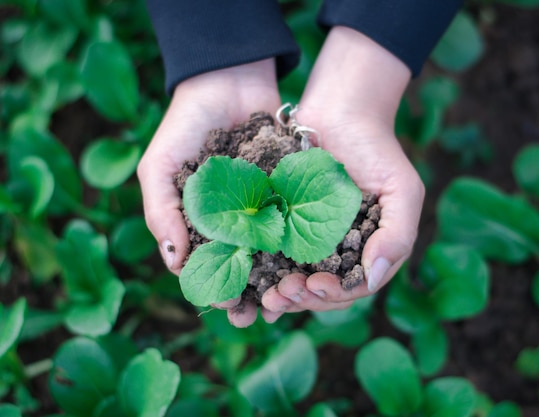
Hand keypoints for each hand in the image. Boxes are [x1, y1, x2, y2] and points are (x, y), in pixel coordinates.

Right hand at [137, 58, 281, 326]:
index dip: (213, 289)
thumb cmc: (185, 124)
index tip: (226, 308)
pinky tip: (310, 263)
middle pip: (241, 267)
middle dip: (250, 294)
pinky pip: (296, 223)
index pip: (205, 266)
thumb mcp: (159, 166)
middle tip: (260, 315)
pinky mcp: (288, 190)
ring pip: (272, 252)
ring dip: (278, 277)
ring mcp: (261, 206)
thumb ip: (161, 212)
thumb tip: (174, 262)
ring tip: (288, 298)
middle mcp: (231, 219)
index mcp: (197, 221)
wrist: (228, 79)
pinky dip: (301, 244)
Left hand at [261, 27, 424, 319]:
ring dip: (282, 295)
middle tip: (281, 295)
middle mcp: (341, 252)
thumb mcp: (402, 189)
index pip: (354, 288)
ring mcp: (312, 241)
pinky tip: (251, 282)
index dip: (334, 294)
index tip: (314, 285)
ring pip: (297, 281)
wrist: (340, 112)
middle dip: (303, 298)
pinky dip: (263, 275)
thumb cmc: (376, 149)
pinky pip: (273, 258)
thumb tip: (373, 276)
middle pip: (323, 291)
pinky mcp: (284, 226)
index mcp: (370, 251)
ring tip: (266, 296)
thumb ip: (398, 234)